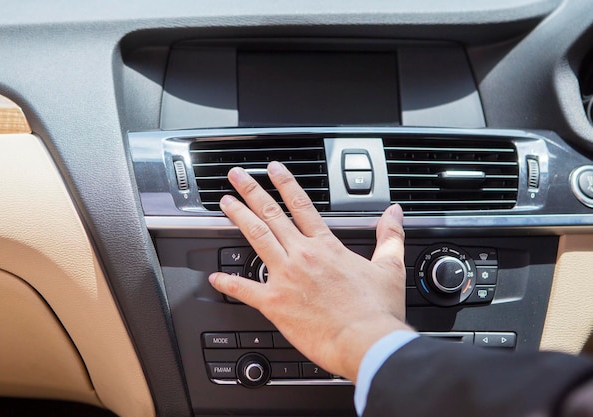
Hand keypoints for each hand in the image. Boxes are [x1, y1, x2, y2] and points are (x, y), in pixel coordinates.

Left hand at [208, 161, 411, 381]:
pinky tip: (216, 276)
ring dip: (239, 217)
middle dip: (251, 191)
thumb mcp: (389, 267)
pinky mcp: (275, 303)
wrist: (366, 342)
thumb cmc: (376, 311)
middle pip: (271, 214)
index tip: (272, 169)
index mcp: (326, 246)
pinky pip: (245, 289)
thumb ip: (389, 236)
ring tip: (225, 203)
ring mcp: (285, 277)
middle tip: (236, 176)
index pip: (301, 205)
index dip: (285, 183)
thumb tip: (394, 213)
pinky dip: (229, 283)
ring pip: (256, 238)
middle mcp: (302, 255)